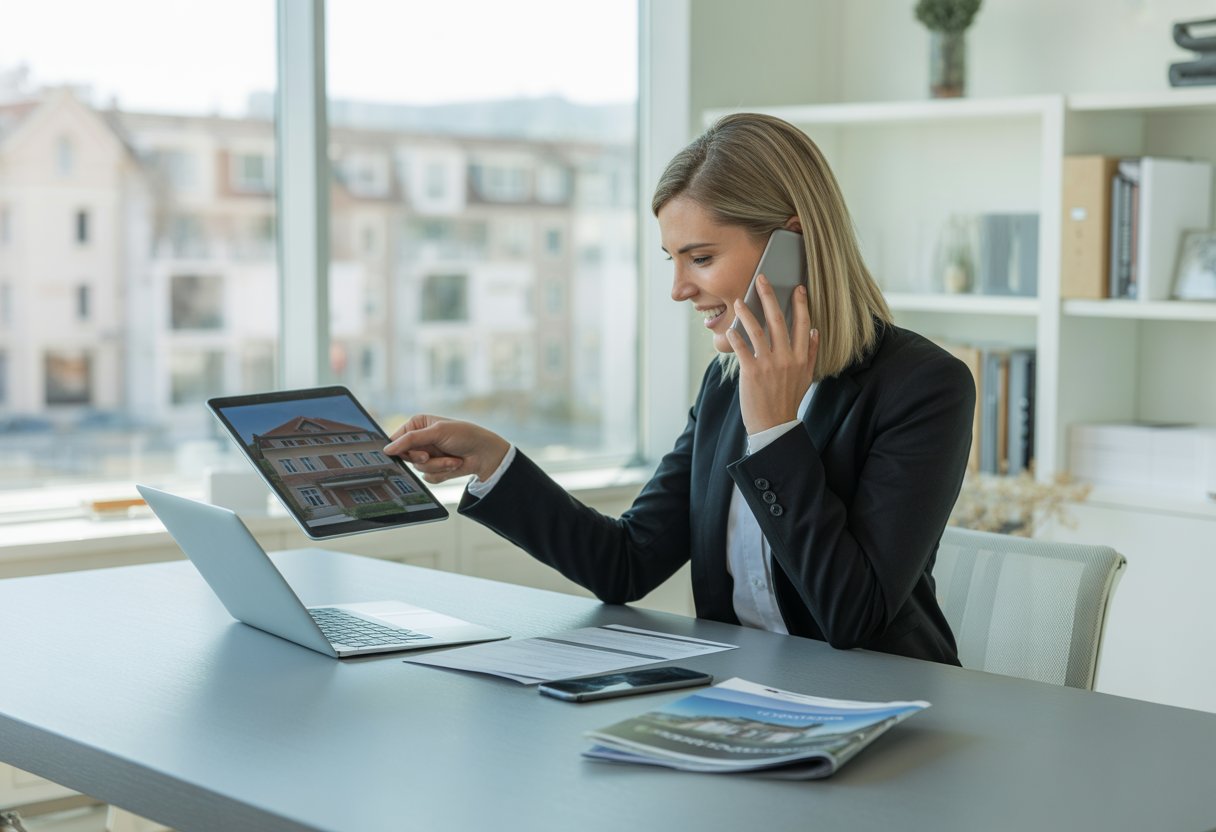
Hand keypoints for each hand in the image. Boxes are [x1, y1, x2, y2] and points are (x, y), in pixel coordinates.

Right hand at [383, 415, 509, 483]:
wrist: (485, 454)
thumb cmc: (464, 435)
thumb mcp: (436, 432)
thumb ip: (410, 440)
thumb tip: (387, 449)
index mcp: (417, 425)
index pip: (396, 439)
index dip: (400, 449)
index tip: (410, 452)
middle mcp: (420, 440)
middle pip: (405, 457)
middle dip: (423, 458)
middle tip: (430, 455)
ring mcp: (427, 455)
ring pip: (418, 468)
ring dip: (438, 465)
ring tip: (452, 458)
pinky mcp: (434, 469)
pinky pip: (428, 477)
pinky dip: (442, 472)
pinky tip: (454, 464)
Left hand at [725, 274, 817, 434]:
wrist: (774, 424)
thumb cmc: (787, 400)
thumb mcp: (806, 376)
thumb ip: (810, 353)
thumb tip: (814, 331)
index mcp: (801, 357)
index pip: (803, 323)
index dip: (800, 304)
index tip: (798, 287)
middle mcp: (787, 358)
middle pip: (778, 320)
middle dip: (769, 297)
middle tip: (761, 280)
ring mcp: (769, 364)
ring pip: (758, 330)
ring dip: (747, 312)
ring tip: (738, 300)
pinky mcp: (752, 372)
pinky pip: (742, 348)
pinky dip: (735, 336)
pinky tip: (730, 328)